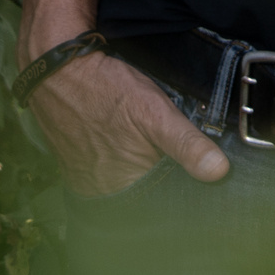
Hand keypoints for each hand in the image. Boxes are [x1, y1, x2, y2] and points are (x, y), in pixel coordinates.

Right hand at [29, 50, 229, 195]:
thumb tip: (219, 172)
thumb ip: (185, 144)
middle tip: (188, 162)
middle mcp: (100, 192)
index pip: (162, 206)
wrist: (56, 68)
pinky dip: (127, 163)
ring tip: (160, 152)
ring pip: (129, 184)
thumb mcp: (153, 111)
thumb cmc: (103, 89)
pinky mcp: (78, 164)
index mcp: (121, 188)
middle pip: (145, 197)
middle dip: (166, 183)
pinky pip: (111, 172)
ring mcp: (85, 179)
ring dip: (147, 173)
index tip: (205, 183)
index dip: (184, 194)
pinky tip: (134, 146)